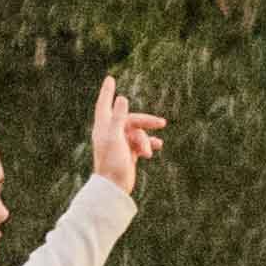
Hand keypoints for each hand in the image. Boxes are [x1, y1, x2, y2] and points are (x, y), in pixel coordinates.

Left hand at [90, 73, 167, 191]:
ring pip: (138, 132)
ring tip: (149, 151)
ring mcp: (119, 142)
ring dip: (146, 140)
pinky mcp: (128, 152)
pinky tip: (156, 148)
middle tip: (161, 123)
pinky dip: (148, 144)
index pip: (104, 104)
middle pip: (131, 119)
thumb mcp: (115, 138)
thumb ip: (118, 117)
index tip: (110, 78)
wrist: (114, 187)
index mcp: (103, 127)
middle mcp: (110, 133)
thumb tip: (122, 98)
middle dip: (146, 122)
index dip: (107, 91)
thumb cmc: (112, 162)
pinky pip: (141, 142)